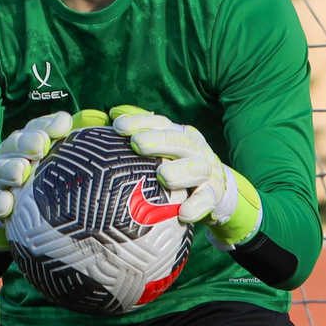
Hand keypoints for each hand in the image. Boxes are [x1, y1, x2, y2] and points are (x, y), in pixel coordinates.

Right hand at [0, 112, 76, 249]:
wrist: (26, 215)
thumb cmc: (53, 180)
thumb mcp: (68, 158)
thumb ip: (81, 139)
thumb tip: (99, 119)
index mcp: (31, 139)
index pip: (39, 126)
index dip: (49, 124)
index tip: (64, 126)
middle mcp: (12, 153)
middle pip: (16, 143)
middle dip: (27, 142)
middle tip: (41, 145)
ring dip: (8, 169)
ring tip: (19, 173)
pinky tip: (6, 203)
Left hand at [109, 109, 263, 246]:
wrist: (212, 189)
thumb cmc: (174, 164)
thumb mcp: (159, 146)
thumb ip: (138, 130)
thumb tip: (113, 113)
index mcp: (177, 132)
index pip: (160, 123)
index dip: (140, 122)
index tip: (117, 126)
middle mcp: (194, 147)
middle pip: (180, 139)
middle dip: (159, 141)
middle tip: (138, 144)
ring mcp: (206, 171)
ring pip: (197, 167)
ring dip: (181, 171)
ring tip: (162, 176)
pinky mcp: (213, 194)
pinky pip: (207, 199)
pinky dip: (197, 206)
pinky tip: (183, 213)